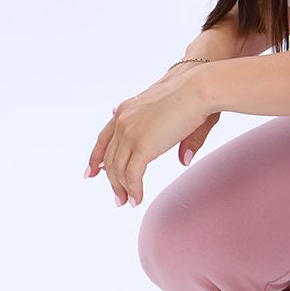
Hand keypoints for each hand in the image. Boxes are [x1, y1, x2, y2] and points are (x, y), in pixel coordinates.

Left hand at [86, 63, 218, 206]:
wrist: (197, 88)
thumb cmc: (195, 94)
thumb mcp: (177, 115)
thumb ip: (180, 138)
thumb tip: (184, 160)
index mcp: (127, 110)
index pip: (104, 138)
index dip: (96, 157)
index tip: (92, 172)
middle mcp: (123, 120)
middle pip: (109, 158)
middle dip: (112, 181)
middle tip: (118, 197)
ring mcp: (130, 133)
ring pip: (118, 170)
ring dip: (122, 189)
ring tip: (128, 202)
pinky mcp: (142, 146)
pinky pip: (132, 175)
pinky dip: (134, 190)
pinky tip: (137, 199)